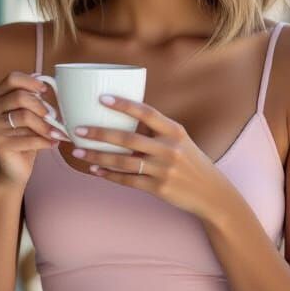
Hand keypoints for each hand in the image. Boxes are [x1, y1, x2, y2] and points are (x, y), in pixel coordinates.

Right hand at [0, 71, 66, 186]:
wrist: (13, 166)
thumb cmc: (24, 136)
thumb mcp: (29, 113)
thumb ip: (33, 97)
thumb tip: (44, 79)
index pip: (12, 78)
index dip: (31, 82)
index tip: (46, 90)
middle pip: (20, 97)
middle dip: (41, 107)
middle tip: (53, 116)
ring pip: (25, 118)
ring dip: (45, 126)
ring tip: (57, 132)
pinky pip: (28, 139)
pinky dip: (45, 141)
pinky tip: (53, 144)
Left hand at [69, 94, 234, 221]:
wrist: (211, 192)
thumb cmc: (190, 162)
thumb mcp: (180, 141)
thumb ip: (156, 131)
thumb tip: (124, 118)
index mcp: (174, 131)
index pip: (147, 112)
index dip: (124, 104)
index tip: (103, 98)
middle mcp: (169, 149)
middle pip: (128, 139)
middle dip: (99, 134)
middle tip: (78, 129)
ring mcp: (164, 170)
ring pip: (123, 162)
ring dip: (97, 156)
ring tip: (78, 152)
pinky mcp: (159, 188)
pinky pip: (128, 180)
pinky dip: (109, 175)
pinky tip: (95, 170)